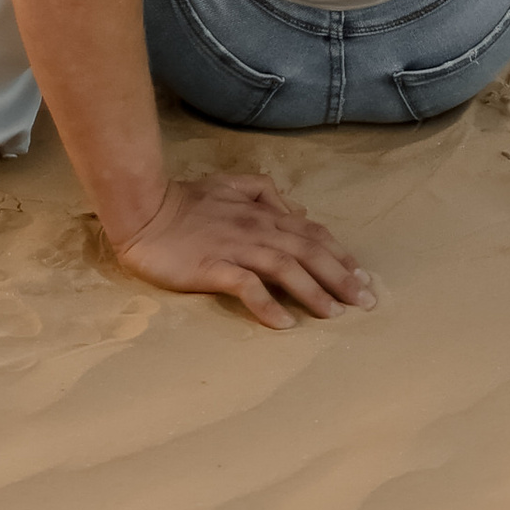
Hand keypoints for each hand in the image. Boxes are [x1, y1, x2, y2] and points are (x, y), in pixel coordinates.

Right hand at [108, 173, 374, 329]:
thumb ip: (264, 193)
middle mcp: (257, 229)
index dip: (339, 254)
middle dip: (340, 276)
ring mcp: (236, 248)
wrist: (144, 209)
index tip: (362, 276)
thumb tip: (297, 210)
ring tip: (335, 314)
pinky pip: (247, 287)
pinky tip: (285, 324)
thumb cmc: (186, 200)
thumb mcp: (231, 185)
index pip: (311, 233)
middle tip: (365, 301)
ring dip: (313, 291)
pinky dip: (268, 305)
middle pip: (308, 251)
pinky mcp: (213, 267)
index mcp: (262, 213)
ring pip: (285, 268)